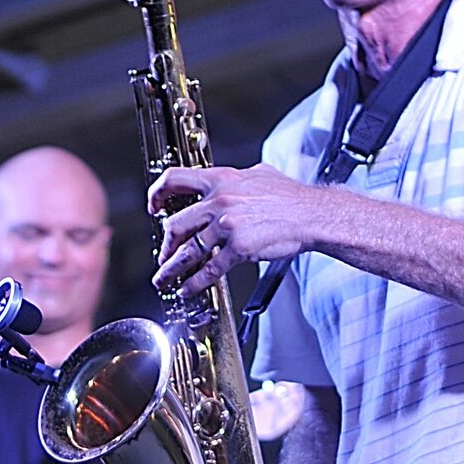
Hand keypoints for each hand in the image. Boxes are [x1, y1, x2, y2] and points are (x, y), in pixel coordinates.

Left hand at [148, 165, 320, 300]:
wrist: (311, 214)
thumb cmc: (290, 197)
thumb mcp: (258, 174)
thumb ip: (237, 179)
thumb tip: (230, 181)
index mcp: (221, 179)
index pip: (175, 179)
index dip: (157, 194)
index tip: (153, 206)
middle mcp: (219, 200)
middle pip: (176, 223)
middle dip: (165, 244)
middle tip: (163, 255)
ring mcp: (227, 225)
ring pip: (187, 251)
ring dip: (171, 268)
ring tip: (164, 279)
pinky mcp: (239, 248)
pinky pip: (209, 269)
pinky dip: (194, 282)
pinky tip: (187, 289)